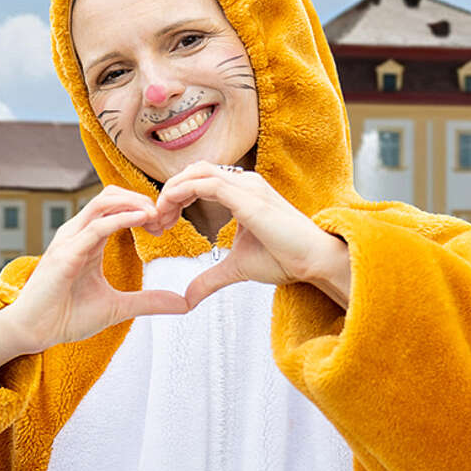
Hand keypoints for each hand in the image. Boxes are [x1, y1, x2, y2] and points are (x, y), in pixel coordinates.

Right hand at [0, 185, 190, 354]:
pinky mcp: (66, 253)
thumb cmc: (66, 316)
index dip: (143, 209)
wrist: (34, 331)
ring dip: (134, 204)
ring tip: (156, 215)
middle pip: (111, 195)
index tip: (164, 226)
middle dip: (141, 200)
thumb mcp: (117, 307)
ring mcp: (70, 240)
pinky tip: (143, 220)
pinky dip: (122, 219)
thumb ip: (148, 301)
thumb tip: (183, 303)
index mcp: (87, 240)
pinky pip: (96, 226)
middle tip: (165, 218)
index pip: (116, 207)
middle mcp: (77, 233)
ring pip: (103, 202)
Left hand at [140, 164, 350, 309]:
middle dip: (168, 193)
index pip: (198, 180)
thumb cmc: (285, 259)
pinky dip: (180, 194)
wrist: (316, 261)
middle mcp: (244, 182)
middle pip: (193, 171)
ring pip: (195, 173)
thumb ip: (209, 278)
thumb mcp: (236, 268)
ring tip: (158, 219)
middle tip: (154, 222)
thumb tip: (187, 298)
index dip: (175, 197)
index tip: (162, 224)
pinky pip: (204, 184)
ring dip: (170, 193)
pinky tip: (169, 213)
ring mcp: (247, 186)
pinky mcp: (247, 197)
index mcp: (242, 191)